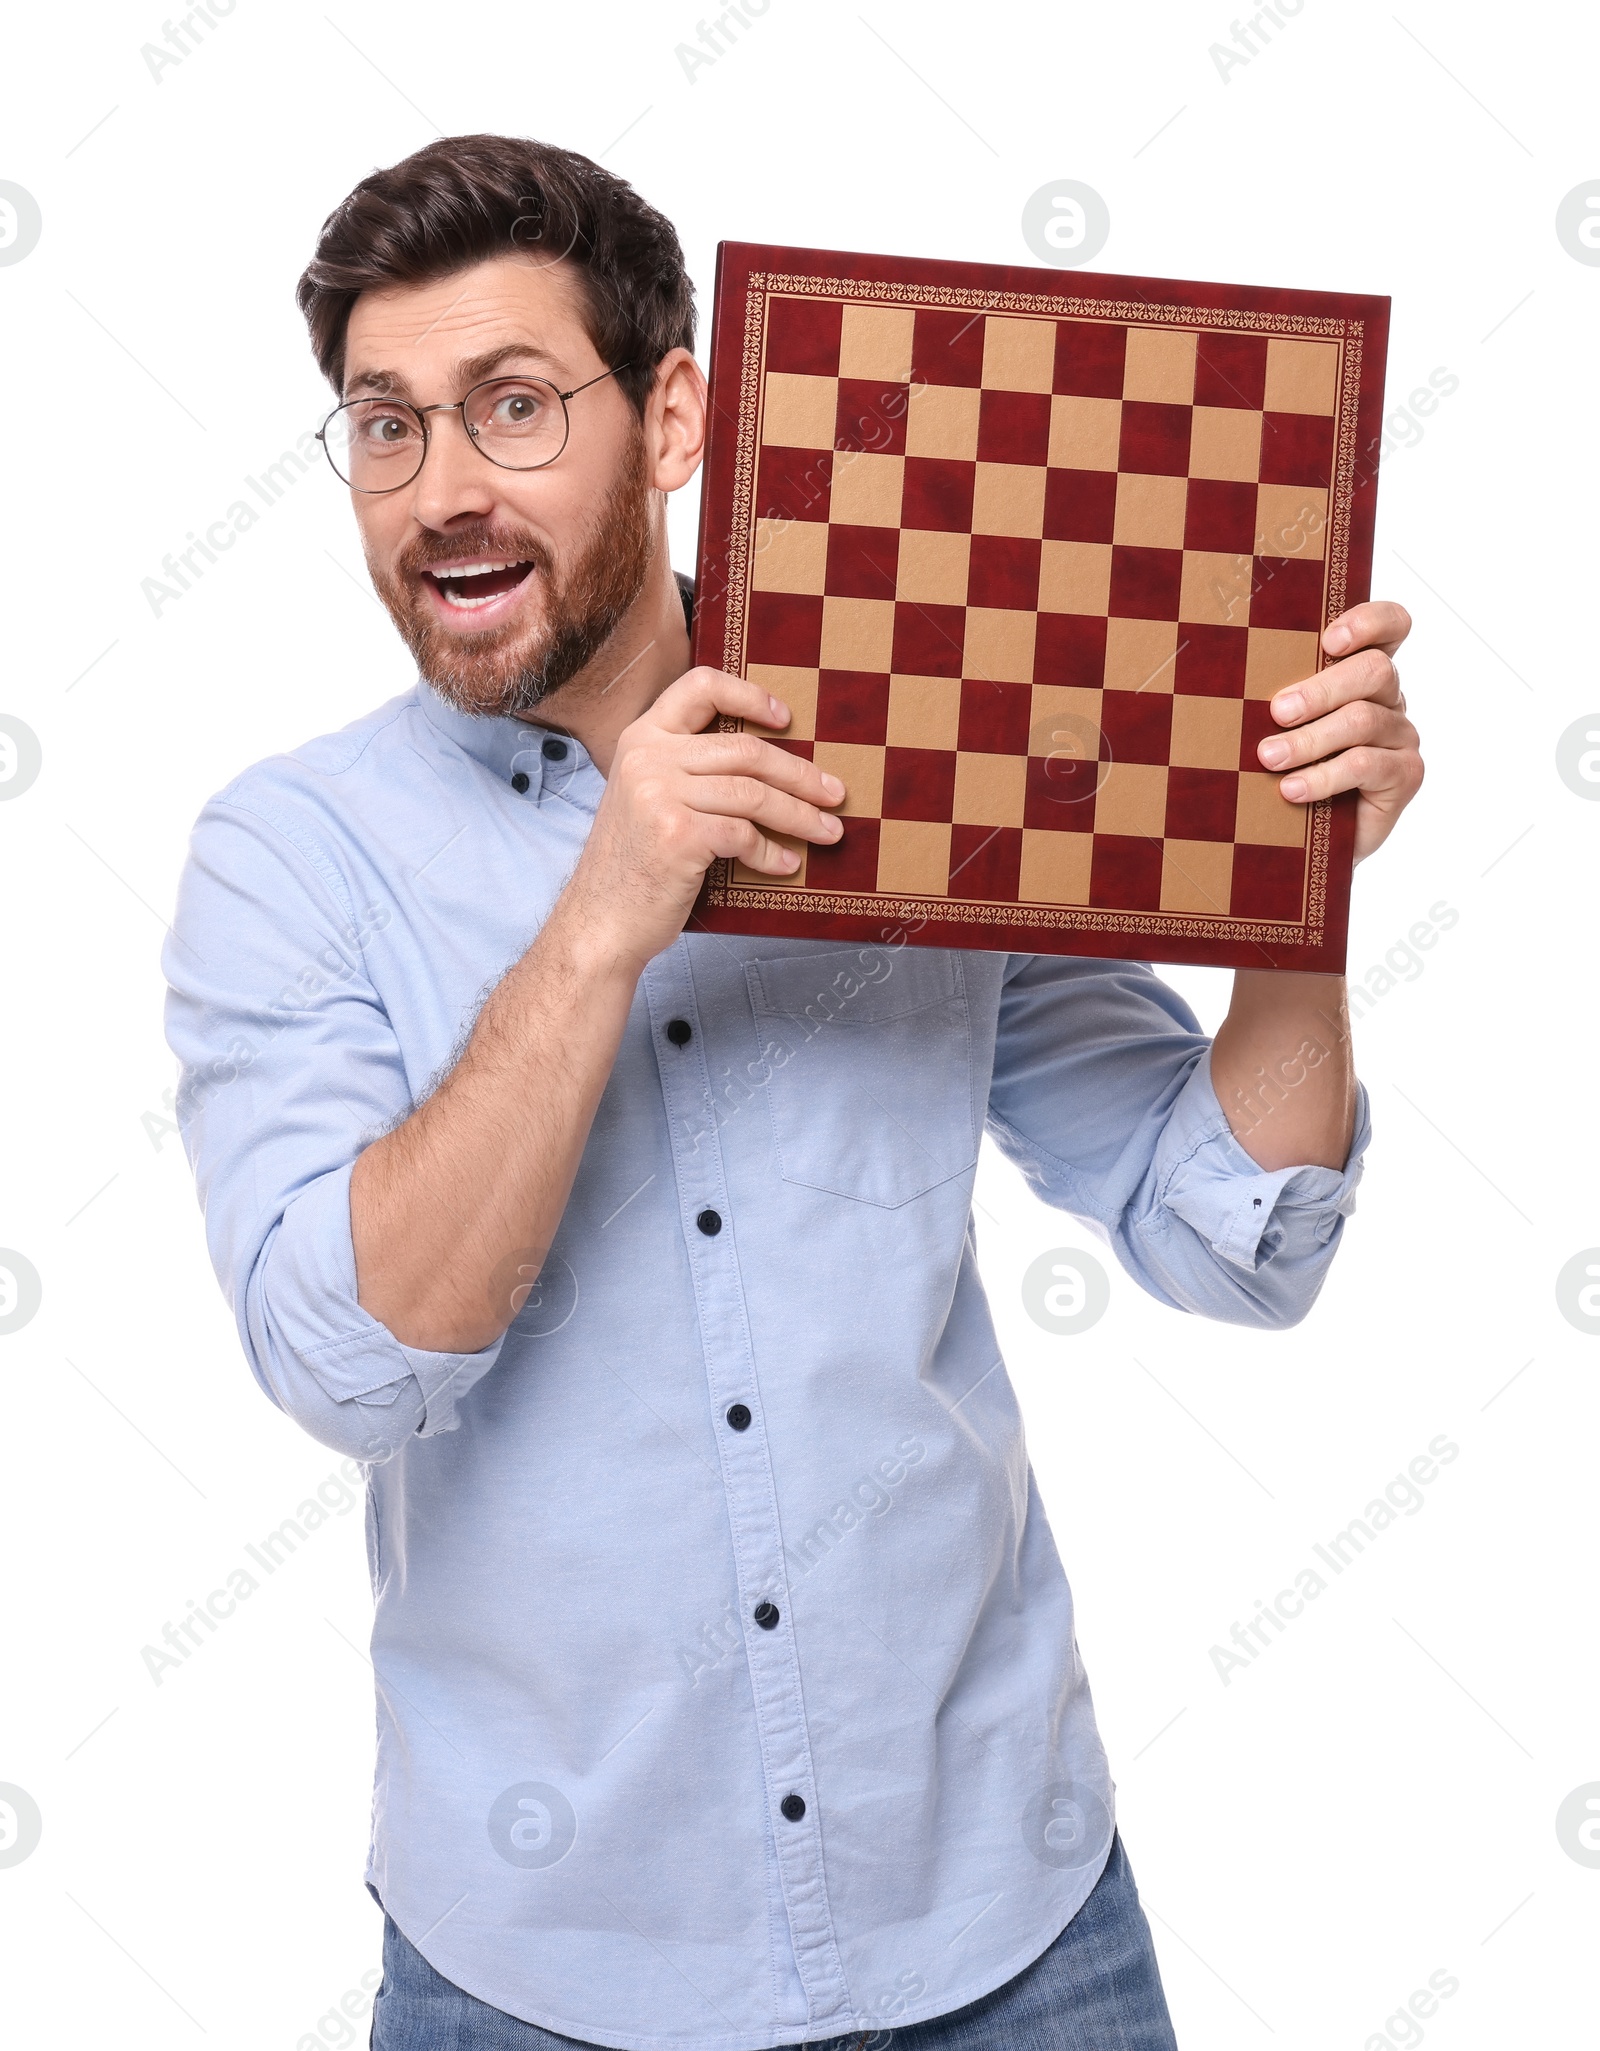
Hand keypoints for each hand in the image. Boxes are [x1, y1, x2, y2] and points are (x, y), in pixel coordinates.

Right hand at [564, 667, 841, 971]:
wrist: (601, 920)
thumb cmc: (634, 866)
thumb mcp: (647, 799)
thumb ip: (686, 771)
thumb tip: (767, 765)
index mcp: (641, 739)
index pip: (700, 687)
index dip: (749, 696)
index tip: (785, 719)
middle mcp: (648, 758)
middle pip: (745, 750)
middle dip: (800, 775)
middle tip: (835, 794)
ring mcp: (659, 794)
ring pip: (753, 794)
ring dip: (800, 816)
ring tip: (828, 832)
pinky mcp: (677, 834)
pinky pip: (744, 835)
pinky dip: (772, 853)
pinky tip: (786, 864)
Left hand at [1254, 599, 1421, 861]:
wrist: (1301, 840)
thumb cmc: (1281, 771)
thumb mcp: (1275, 728)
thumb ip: (1271, 698)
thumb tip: (1211, 672)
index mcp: (1362, 675)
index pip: (1390, 626)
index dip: (1368, 622)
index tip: (1328, 641)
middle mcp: (1389, 700)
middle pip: (1374, 670)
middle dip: (1320, 689)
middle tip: (1277, 711)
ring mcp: (1400, 736)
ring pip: (1363, 719)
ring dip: (1310, 739)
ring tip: (1269, 757)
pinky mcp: (1404, 775)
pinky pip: (1366, 765)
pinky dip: (1324, 776)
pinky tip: (1291, 790)